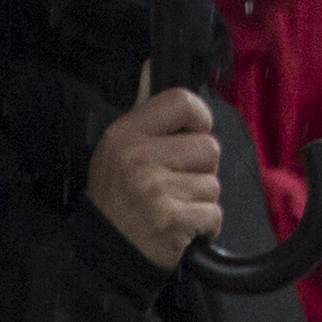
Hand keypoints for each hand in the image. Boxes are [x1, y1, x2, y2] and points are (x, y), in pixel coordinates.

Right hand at [93, 85, 225, 267]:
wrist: (107, 256)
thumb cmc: (119, 200)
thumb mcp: (119, 150)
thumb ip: (143, 110)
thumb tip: (152, 65)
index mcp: (125, 134)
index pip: (182, 101)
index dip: (200, 118)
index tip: (194, 134)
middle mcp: (137, 157)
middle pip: (209, 147)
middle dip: (202, 170)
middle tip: (175, 185)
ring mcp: (153, 189)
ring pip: (214, 184)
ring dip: (201, 201)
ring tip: (172, 208)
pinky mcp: (171, 220)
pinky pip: (214, 214)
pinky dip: (205, 227)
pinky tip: (181, 229)